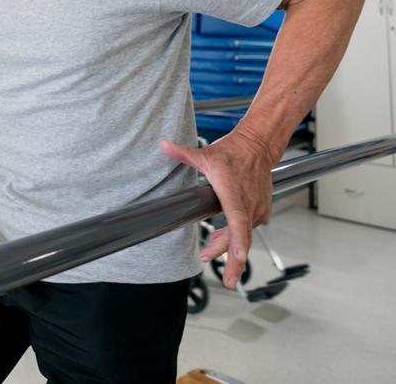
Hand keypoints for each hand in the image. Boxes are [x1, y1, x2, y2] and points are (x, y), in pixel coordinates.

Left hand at [160, 130, 278, 288]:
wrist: (257, 147)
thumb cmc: (232, 153)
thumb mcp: (204, 154)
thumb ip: (183, 153)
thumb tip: (163, 145)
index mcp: (233, 194)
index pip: (238, 222)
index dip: (238, 242)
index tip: (239, 259)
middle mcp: (248, 204)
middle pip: (240, 237)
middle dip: (234, 261)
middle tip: (226, 280)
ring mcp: (257, 209)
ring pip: (243, 235)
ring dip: (228, 246)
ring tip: (208, 252)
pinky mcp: (261, 211)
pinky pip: (247, 229)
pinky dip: (236, 236)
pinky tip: (221, 237)